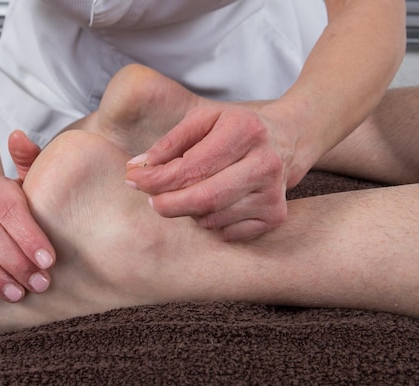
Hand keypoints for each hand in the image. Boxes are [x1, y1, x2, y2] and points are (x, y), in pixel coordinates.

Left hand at [125, 105, 300, 240]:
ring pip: (212, 219)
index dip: (157, 178)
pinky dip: (209, 223)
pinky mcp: (275, 216)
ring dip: (189, 212)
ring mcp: (273, 193)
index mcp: (245, 131)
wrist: (285, 140)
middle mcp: (265, 163)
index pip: (192, 167)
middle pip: (204, 198)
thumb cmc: (233, 129)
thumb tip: (137, 168)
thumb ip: (169, 142)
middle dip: (168, 204)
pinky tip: (213, 204)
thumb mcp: (202, 120)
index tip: (133, 180)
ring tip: (189, 194)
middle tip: (151, 201)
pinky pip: (227, 232)